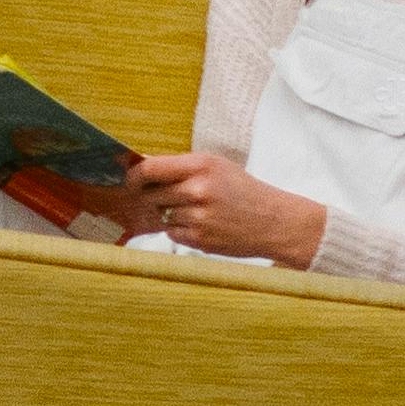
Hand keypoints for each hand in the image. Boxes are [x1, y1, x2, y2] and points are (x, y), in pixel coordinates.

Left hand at [121, 151, 326, 264]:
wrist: (275, 222)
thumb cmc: (243, 190)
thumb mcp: (216, 167)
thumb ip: (181, 168)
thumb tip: (141, 172)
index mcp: (201, 165)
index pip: (150, 169)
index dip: (133, 176)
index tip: (129, 180)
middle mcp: (198, 190)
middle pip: (151, 194)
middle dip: (155, 198)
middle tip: (173, 198)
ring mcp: (198, 217)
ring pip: (162, 215)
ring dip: (171, 215)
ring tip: (199, 212)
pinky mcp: (200, 239)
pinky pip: (172, 233)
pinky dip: (181, 230)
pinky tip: (203, 225)